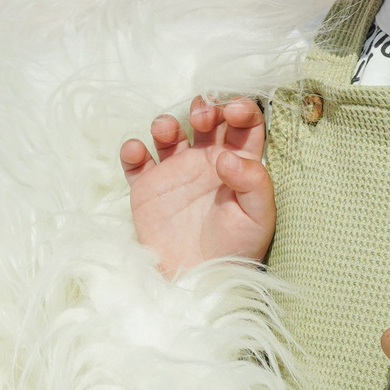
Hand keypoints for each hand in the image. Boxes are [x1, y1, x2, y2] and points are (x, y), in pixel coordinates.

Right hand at [121, 96, 271, 277]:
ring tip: (166, 132)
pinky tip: (137, 151)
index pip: (243, 123)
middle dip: (202, 108)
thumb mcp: (258, 217)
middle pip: (205, 119)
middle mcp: (206, 162)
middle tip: (201, 118)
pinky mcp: (148, 188)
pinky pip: (136, 161)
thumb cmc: (236, 250)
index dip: (239, 108)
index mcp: (238, 163)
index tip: (231, 110)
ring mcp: (175, 173)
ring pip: (168, 133)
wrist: (200, 282)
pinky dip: (132, 150)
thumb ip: (252, 181)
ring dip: (165, 123)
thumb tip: (226, 155)